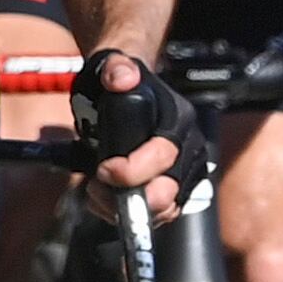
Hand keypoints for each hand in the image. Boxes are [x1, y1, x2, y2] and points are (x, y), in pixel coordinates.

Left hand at [71, 49, 211, 219]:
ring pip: (163, 208)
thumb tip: (122, 76)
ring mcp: (180, 171)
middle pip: (170, 192)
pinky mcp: (167, 187)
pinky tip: (102, 198)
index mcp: (178, 121)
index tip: (104, 170)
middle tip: (97, 188)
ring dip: (124, 209)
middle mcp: (187, 149)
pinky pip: (154, 213)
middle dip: (132, 199)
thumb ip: (116, 68)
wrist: (119, 87)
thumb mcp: (110, 67)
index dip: (133, 170)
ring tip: (96, 192)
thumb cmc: (116, 79)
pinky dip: (124, 213)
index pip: (165, 155)